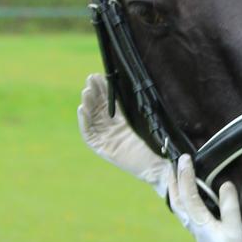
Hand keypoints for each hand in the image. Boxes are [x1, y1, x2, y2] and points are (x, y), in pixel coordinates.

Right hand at [77, 74, 169, 194]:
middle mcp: (113, 130)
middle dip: (94, 93)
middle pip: (98, 108)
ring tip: (86, 91)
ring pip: (92, 119)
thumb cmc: (157, 145)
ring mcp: (107, 139)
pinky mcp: (102, 148)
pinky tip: (82, 108)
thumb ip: (139, 107)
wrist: (158, 166)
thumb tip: (135, 83)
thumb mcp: (147, 121)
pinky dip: (84, 121)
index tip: (100, 76)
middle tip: (91, 78)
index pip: (110, 103)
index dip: (104, 90)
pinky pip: (88, 134)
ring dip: (87, 104)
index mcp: (123, 123)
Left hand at [167, 154, 241, 241]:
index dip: (186, 175)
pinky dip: (186, 203)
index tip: (184, 158)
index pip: (188, 195)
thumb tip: (224, 184)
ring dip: (177, 192)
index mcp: (200, 224)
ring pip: (181, 210)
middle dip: (173, 182)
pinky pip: (189, 216)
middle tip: (171, 165)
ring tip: (177, 178)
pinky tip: (191, 201)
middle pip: (177, 202)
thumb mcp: (236, 229)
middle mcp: (195, 228)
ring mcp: (199, 234)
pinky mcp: (205, 238)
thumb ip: (229, 206)